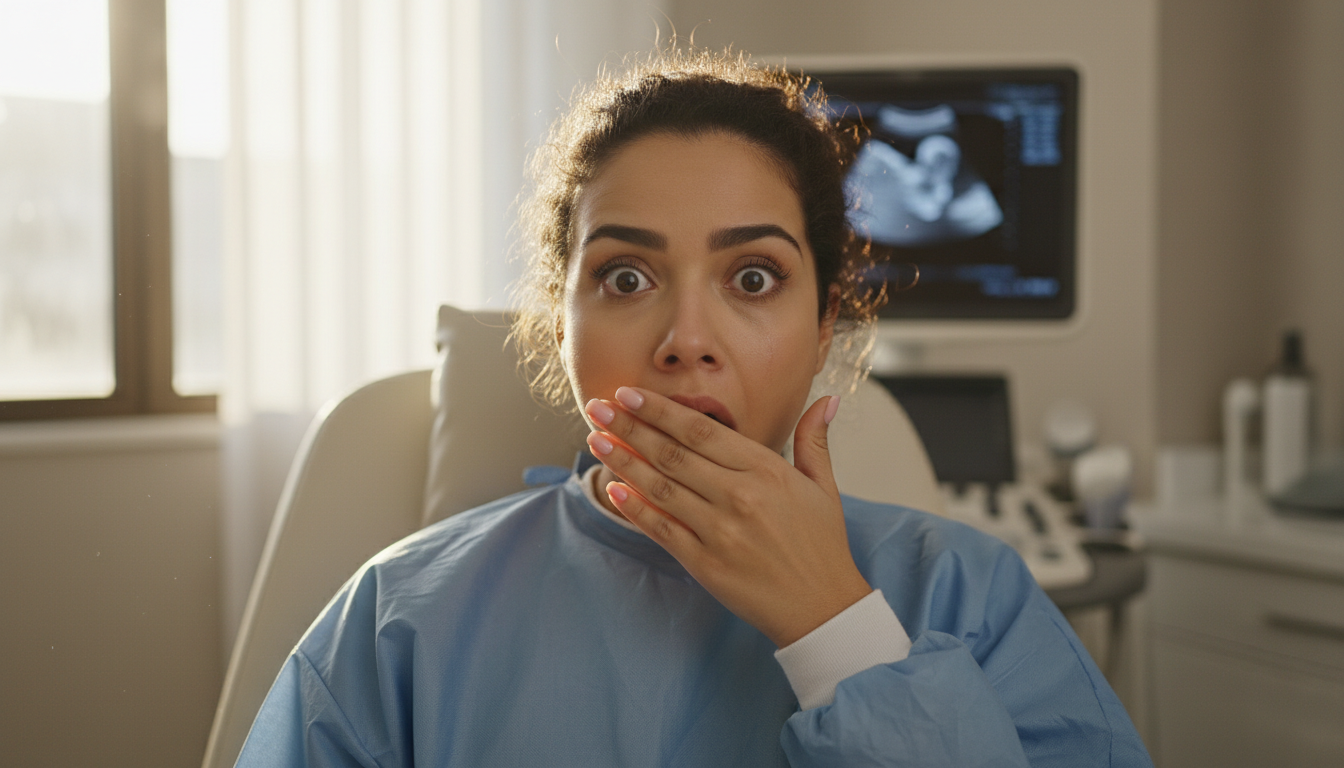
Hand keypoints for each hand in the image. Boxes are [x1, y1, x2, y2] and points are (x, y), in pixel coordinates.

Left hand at [584, 387, 871, 647]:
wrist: (822, 608)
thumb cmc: (821, 545)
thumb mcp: (823, 487)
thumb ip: (814, 440)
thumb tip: (826, 399)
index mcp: (766, 470)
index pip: (701, 430)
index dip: (660, 410)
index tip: (628, 393)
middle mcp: (740, 495)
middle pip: (672, 453)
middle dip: (629, 427)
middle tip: (597, 407)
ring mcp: (720, 530)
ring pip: (660, 487)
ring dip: (623, 461)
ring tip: (594, 439)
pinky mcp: (705, 563)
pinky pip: (661, 530)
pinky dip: (634, 509)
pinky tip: (613, 488)